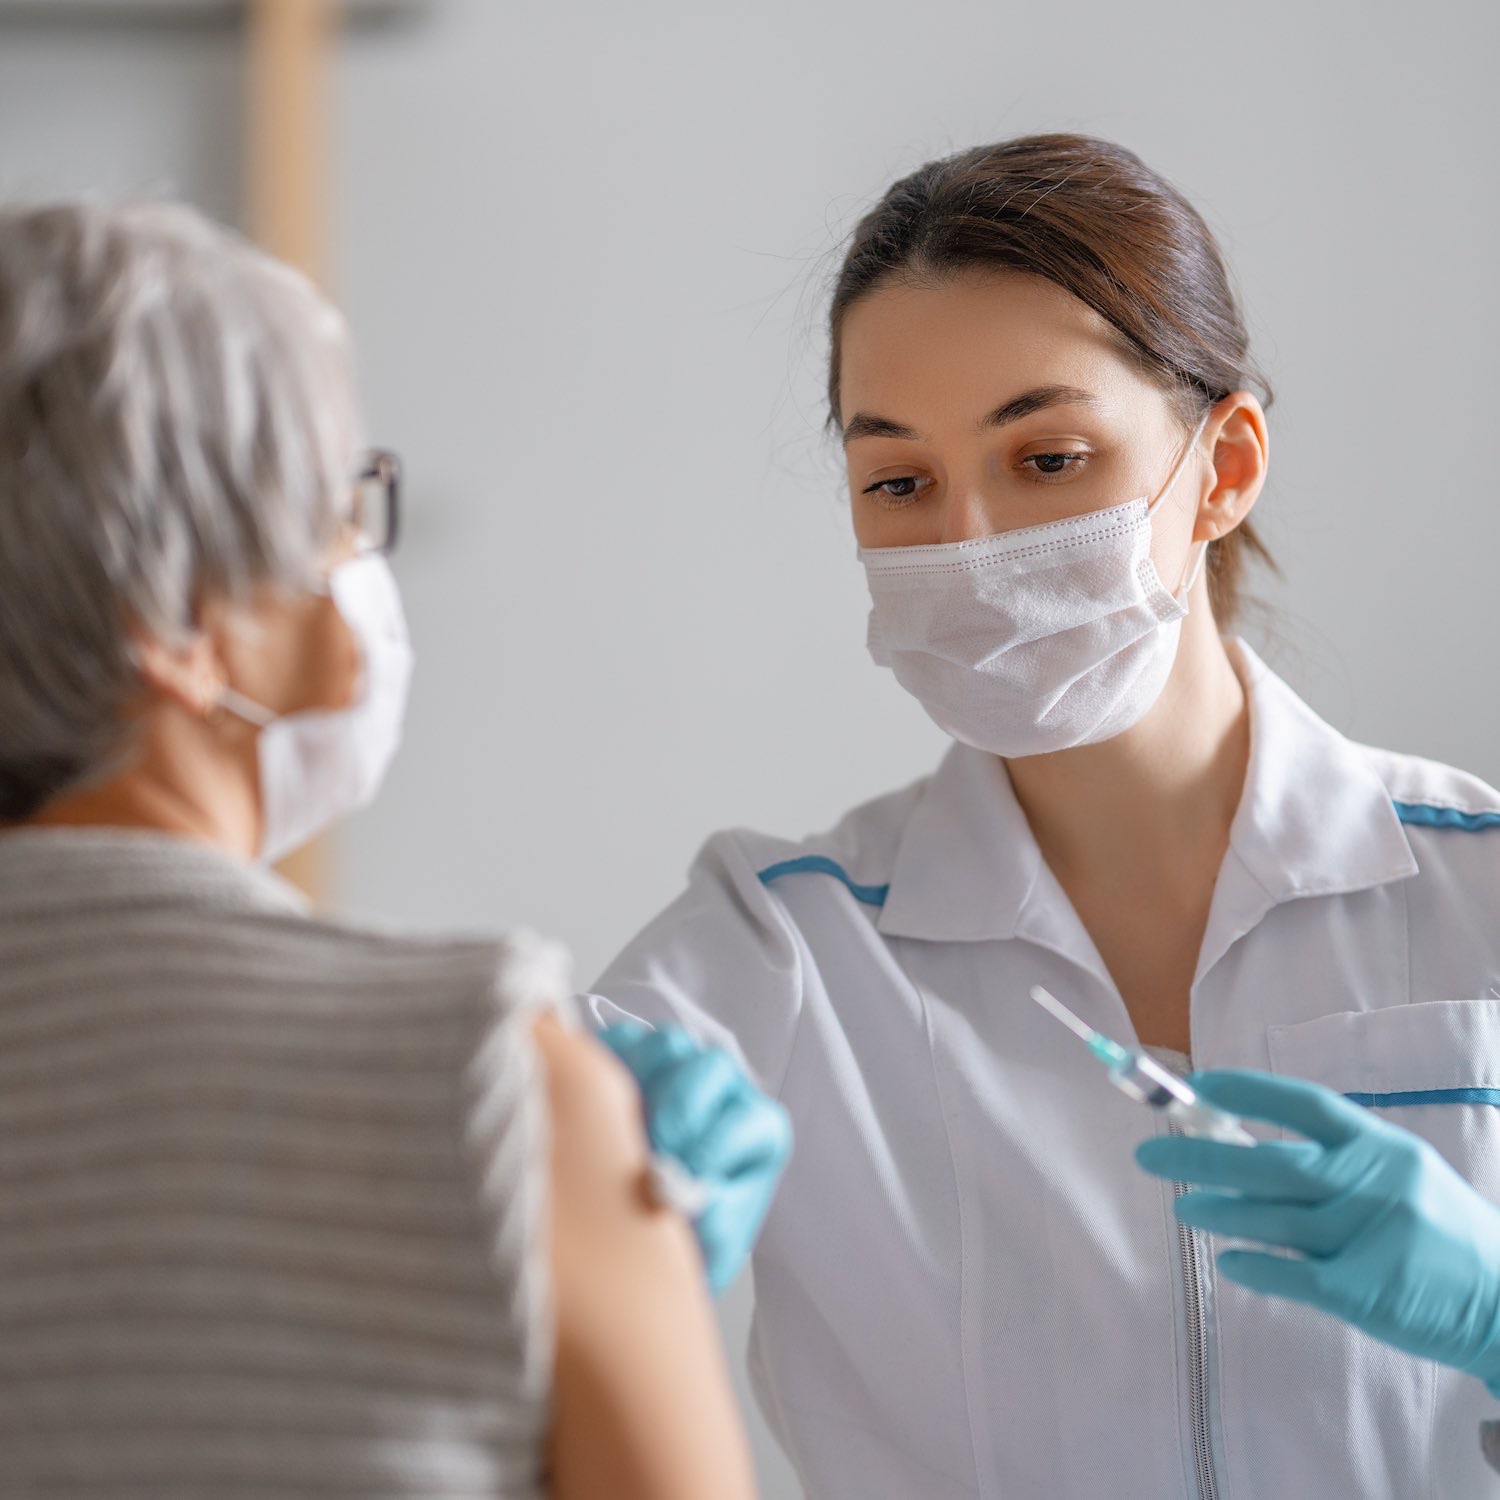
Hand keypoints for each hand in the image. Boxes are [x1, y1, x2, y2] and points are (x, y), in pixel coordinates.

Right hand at [598, 1023, 792, 1295]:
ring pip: (666, 1044)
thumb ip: (717, 1224)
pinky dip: (603, 1065)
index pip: (748, 1118)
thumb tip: (696, 1197)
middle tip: (648, 1149)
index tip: (677, 1180)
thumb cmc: (692, 1237)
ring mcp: (678, 1064)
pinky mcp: (632, 1054)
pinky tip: (588, 1106)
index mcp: (757, 1127)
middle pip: (710, 1066)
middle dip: (677, 1109)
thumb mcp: (713, 1248)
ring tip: (615, 1126)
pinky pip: (620, 1039)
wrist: (653, 1239)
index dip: (711, 1147)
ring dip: (641, 1081)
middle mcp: (723, 1087)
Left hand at [1136, 1068, 1499, 1395]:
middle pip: (1271, 1163)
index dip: (1246, 1092)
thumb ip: (1335, 1161)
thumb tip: (1238, 1144)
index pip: (1304, 1104)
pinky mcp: (1365, 1293)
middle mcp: (1375, 1185)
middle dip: (1201, 1154)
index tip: (1196, 1087)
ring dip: (1216, 1210)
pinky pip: (1290, 1275)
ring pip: (1271, 1220)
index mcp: (1382, 1147)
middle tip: (1148, 1153)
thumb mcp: (1403, 1177)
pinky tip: (1229, 1260)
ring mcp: (1369, 1238)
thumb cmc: (1440, 1235)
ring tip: (1181, 1206)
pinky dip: (1254, 1267)